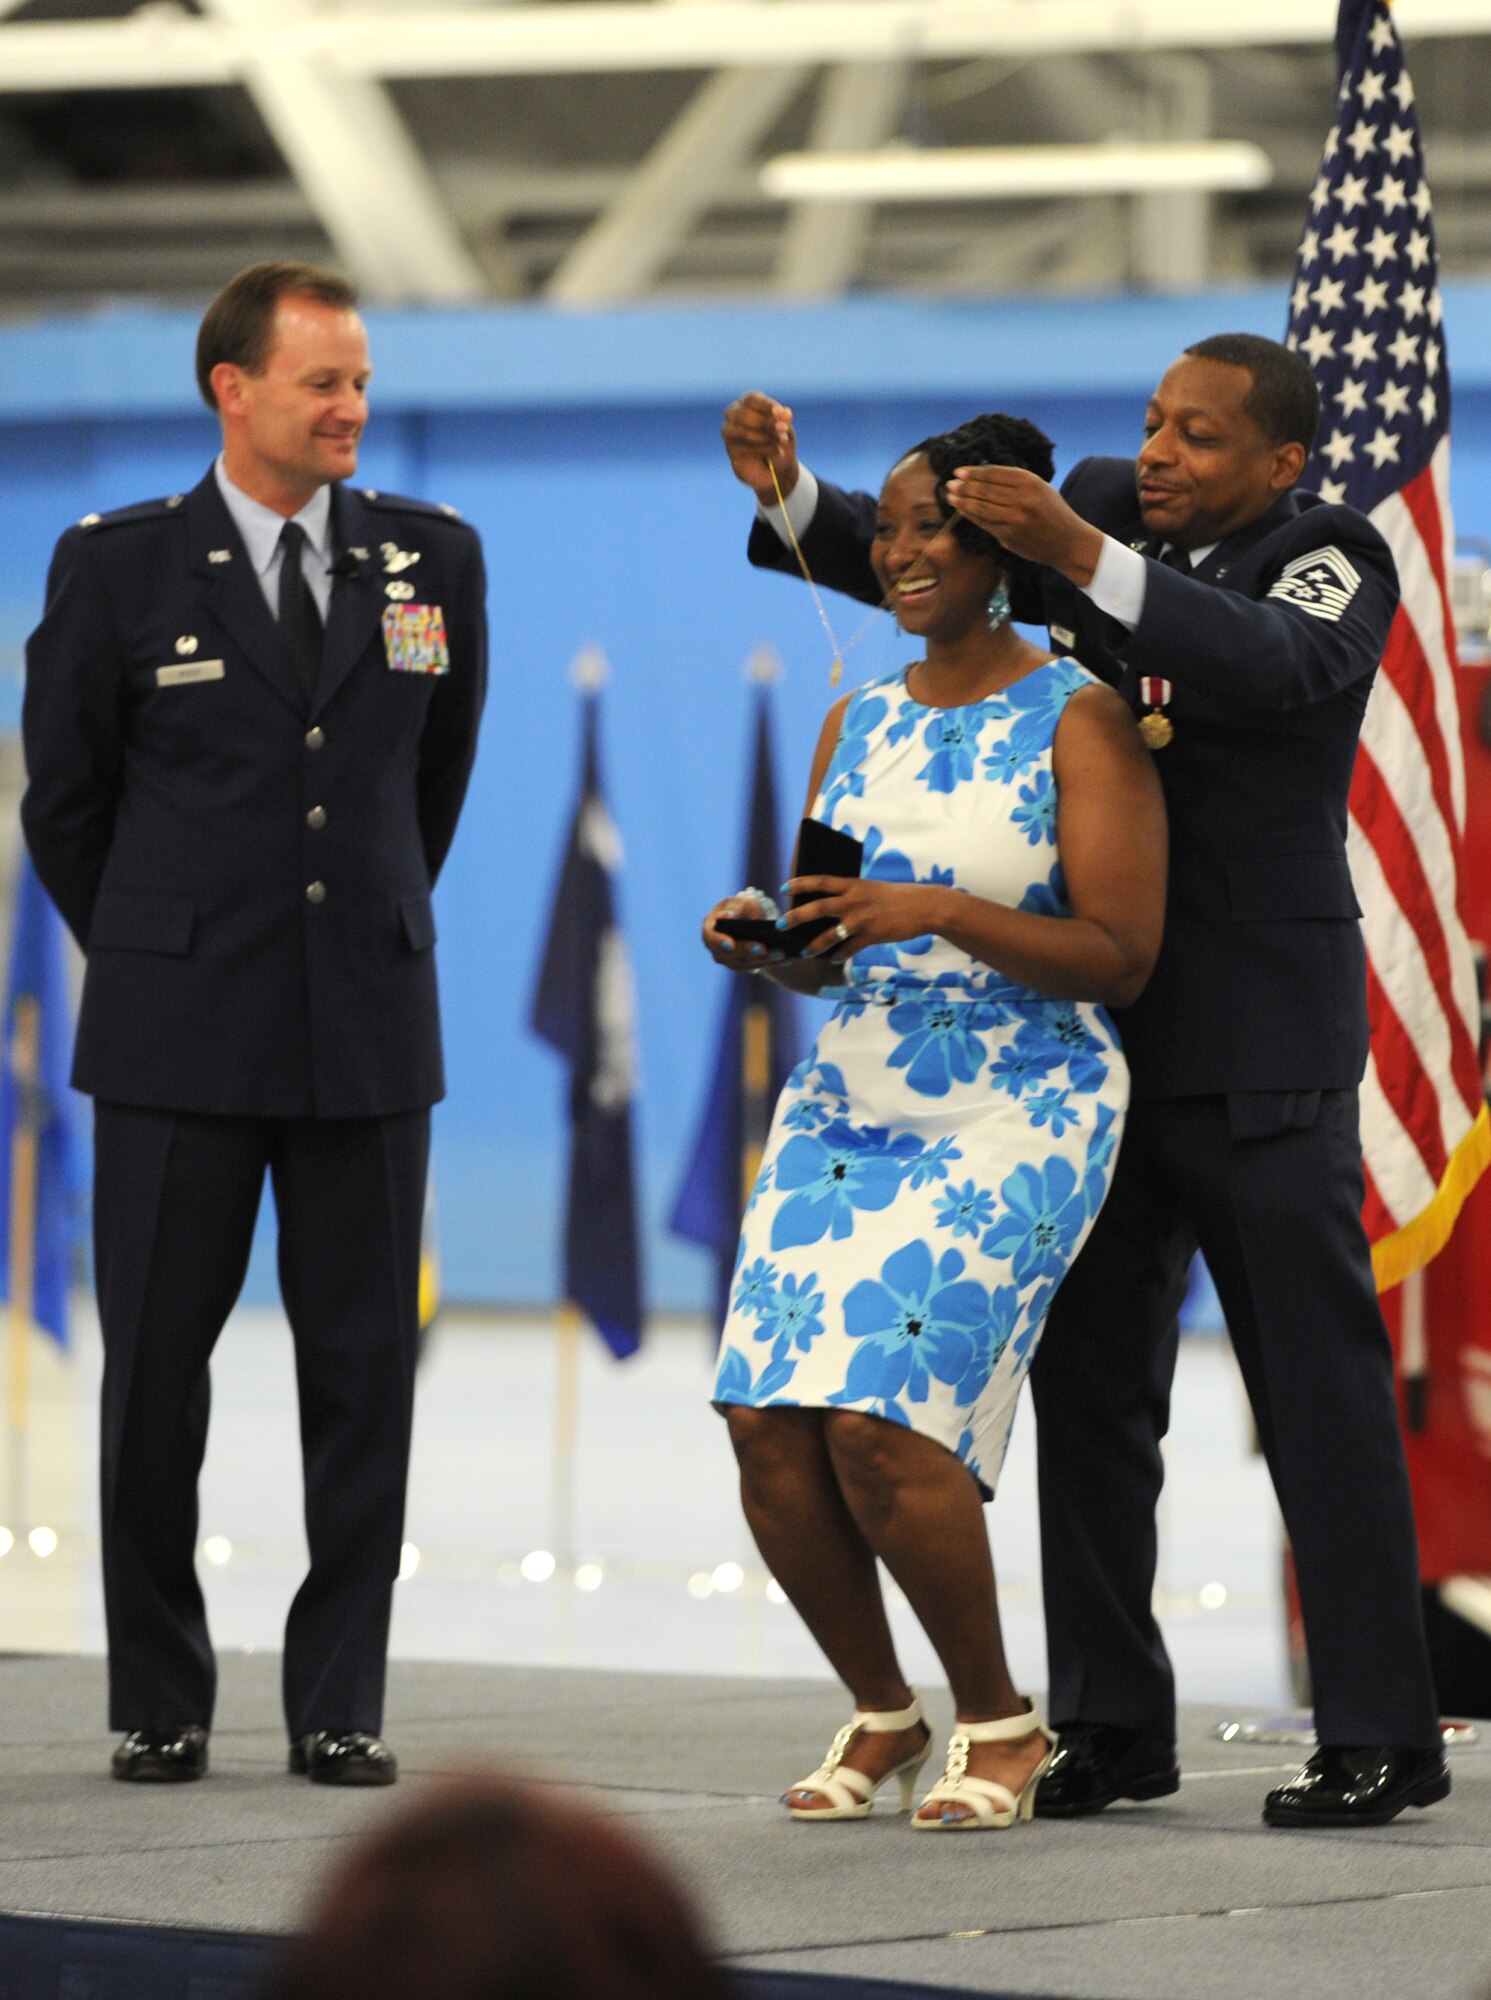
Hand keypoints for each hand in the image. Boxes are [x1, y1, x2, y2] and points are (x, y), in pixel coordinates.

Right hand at [703, 892, 782, 973]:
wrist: (752, 918)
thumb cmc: (743, 907)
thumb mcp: (740, 903)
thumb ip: (734, 909)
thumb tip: (727, 917)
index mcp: (711, 929)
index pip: (710, 938)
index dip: (719, 942)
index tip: (730, 944)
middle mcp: (717, 949)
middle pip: (731, 955)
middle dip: (748, 951)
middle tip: (762, 948)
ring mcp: (731, 960)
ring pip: (747, 963)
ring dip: (765, 959)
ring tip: (781, 953)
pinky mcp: (746, 966)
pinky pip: (760, 965)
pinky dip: (774, 962)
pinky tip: (788, 958)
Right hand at [722, 392, 798, 505]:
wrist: (776, 468)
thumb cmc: (779, 441)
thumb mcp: (786, 429)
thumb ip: (784, 421)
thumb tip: (786, 412)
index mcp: (747, 403)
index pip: (752, 399)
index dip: (765, 405)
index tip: (780, 412)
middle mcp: (734, 414)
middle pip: (743, 414)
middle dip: (765, 422)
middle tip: (783, 429)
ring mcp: (729, 432)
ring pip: (741, 431)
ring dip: (764, 436)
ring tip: (781, 441)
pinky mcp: (731, 450)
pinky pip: (744, 448)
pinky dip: (764, 449)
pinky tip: (777, 451)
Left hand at [782, 876, 941, 960]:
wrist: (925, 907)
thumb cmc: (899, 897)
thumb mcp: (872, 889)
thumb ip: (852, 895)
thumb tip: (832, 906)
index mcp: (853, 884)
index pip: (820, 881)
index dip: (799, 883)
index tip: (784, 887)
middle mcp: (853, 900)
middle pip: (816, 908)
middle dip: (795, 917)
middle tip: (780, 924)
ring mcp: (861, 919)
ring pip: (829, 935)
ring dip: (813, 946)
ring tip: (803, 952)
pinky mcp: (871, 936)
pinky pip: (848, 950)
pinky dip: (839, 956)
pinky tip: (833, 960)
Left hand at [943, 466, 1103, 586]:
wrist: (1068, 542)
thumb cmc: (1052, 512)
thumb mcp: (1039, 488)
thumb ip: (1015, 482)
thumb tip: (981, 476)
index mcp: (1030, 482)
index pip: (994, 474)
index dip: (974, 472)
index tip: (959, 471)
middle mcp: (1022, 500)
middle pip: (985, 490)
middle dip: (964, 486)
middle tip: (950, 483)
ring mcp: (1015, 520)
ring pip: (981, 508)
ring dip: (963, 501)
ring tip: (951, 496)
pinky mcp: (1009, 537)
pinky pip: (984, 524)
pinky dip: (971, 516)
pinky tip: (963, 510)